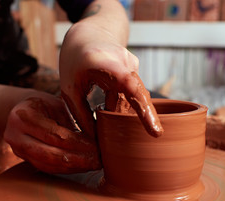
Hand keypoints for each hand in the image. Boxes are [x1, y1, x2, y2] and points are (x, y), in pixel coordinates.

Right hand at [4, 92, 100, 173]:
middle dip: (77, 159)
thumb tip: (96, 138)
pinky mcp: (24, 160)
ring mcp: (17, 150)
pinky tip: (82, 166)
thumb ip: (72, 120)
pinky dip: (66, 169)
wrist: (21, 110)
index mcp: (23, 116)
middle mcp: (15, 135)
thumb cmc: (45, 105)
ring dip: (74, 167)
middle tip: (98, 160)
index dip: (77, 143)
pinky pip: (47, 168)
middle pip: (50, 154)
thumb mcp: (58, 104)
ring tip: (93, 165)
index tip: (96, 146)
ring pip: (49, 165)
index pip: (54, 134)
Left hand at [60, 23, 162, 138]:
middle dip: (131, 116)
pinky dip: (122, 103)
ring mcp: (132, 65)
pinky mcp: (134, 70)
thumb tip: (96, 141)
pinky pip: (132, 93)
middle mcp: (124, 61)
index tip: (155, 131)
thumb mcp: (69, 88)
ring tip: (101, 107)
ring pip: (133, 97)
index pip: (130, 87)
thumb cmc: (74, 62)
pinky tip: (108, 102)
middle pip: (136, 96)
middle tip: (123, 126)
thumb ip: (81, 114)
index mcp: (105, 63)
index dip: (144, 110)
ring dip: (120, 109)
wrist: (87, 36)